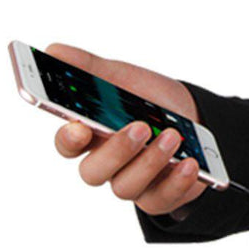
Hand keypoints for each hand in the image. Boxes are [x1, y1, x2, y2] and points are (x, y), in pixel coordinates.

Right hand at [49, 43, 208, 216]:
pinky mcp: (160, 195)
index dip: (69, 138)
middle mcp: (108, 163)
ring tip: (172, 136)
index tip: (78, 126)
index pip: (68, 142)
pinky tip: (190, 162)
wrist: (194, 115)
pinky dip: (177, 181)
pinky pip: (162, 199)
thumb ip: (89, 68)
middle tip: (140, 127)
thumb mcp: (122, 78)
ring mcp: (133, 181)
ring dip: (151, 161)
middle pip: (94, 171)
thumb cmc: (149, 99)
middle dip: (116, 150)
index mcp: (91, 133)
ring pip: (126, 186)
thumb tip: (54, 51)